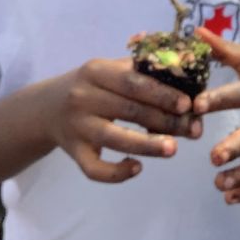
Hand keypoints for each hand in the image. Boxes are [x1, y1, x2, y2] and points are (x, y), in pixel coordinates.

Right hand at [42, 58, 201, 183]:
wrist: (46, 107)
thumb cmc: (90, 86)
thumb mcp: (107, 69)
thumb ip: (140, 67)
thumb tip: (182, 69)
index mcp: (95, 71)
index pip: (132, 82)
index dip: (162, 93)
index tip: (188, 104)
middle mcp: (83, 97)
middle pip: (128, 110)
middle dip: (164, 120)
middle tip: (194, 130)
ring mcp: (77, 126)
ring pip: (114, 139)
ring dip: (147, 145)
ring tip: (174, 149)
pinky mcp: (73, 152)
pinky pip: (94, 168)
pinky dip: (116, 173)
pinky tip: (137, 168)